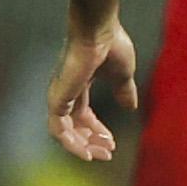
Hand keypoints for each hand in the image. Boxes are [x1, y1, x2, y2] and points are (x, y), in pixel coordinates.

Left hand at [46, 13, 141, 163]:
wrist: (99, 31)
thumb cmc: (111, 44)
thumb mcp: (123, 75)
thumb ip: (124, 92)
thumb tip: (130, 107)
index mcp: (80, 84)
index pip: (84, 115)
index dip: (98, 130)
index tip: (112, 142)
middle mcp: (66, 91)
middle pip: (74, 126)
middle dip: (91, 142)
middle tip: (107, 153)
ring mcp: (60, 95)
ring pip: (64, 132)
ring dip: (82, 146)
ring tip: (99, 154)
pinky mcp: (57, 99)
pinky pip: (58, 129)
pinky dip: (70, 143)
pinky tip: (85, 151)